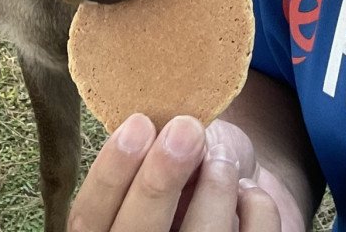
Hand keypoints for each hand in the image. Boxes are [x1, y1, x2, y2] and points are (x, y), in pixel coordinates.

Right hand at [68, 113, 306, 230]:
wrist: (237, 205)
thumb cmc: (188, 177)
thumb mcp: (157, 159)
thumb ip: (147, 153)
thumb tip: (157, 126)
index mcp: (111, 228)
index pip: (89, 217)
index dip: (110, 174)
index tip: (138, 124)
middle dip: (159, 180)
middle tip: (185, 129)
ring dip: (214, 188)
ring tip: (221, 158)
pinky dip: (256, 207)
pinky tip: (247, 188)